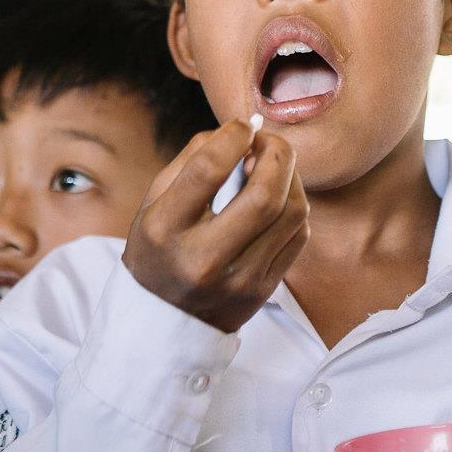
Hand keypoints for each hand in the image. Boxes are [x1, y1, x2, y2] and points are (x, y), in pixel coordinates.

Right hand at [122, 119, 308, 331]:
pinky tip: (279, 197)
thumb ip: (190, 162)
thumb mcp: (153, 206)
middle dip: (277, 153)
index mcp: (166, 230)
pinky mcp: (263, 290)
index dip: (233, 136)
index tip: (242, 126)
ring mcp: (239, 279)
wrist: (164, 324)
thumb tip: (238, 132)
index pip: (208, 169)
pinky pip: (298, 235)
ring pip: (291, 213)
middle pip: (264, 194)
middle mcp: (204, 258)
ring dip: (291, 177)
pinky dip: (295, 205)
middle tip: (269, 141)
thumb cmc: (158, 252)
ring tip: (275, 166)